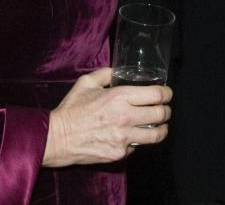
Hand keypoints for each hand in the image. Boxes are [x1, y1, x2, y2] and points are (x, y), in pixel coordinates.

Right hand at [42, 67, 171, 167]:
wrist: (57, 138)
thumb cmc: (71, 109)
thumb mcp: (86, 83)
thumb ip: (106, 74)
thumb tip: (118, 70)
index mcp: (119, 97)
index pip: (156, 95)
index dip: (167, 94)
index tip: (167, 94)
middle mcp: (125, 117)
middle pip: (161, 114)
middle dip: (166, 110)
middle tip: (164, 109)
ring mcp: (124, 137)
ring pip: (156, 135)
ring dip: (161, 128)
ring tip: (159, 125)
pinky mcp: (120, 153)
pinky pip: (137, 147)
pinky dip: (138, 141)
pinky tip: (133, 136)